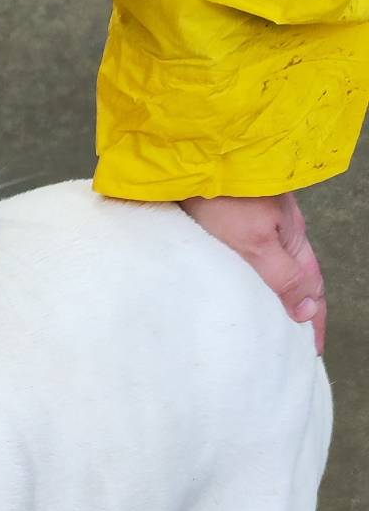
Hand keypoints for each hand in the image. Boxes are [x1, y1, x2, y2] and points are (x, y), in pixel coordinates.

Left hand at [179, 193, 324, 354]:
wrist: (196, 158)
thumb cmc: (225, 197)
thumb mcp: (257, 243)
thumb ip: (282, 276)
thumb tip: (308, 310)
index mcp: (291, 240)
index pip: (311, 290)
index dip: (313, 321)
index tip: (311, 352)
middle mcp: (277, 233)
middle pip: (293, 281)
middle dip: (294, 313)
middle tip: (287, 346)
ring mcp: (254, 226)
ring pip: (268, 270)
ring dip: (268, 298)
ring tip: (260, 327)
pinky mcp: (226, 222)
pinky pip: (243, 261)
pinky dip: (244, 282)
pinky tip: (230, 292)